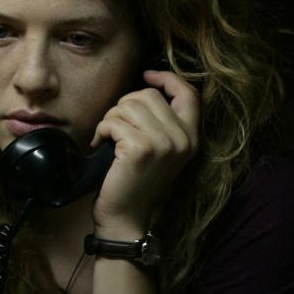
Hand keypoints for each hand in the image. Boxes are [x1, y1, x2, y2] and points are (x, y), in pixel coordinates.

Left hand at [90, 70, 199, 237]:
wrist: (126, 218)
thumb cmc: (137, 181)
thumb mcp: (162, 151)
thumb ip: (163, 122)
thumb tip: (146, 87)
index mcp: (192, 138)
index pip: (188, 93)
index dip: (167, 78)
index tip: (147, 75)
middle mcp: (183, 139)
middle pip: (148, 95)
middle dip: (124, 105)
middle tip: (116, 127)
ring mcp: (164, 143)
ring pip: (129, 105)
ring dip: (111, 118)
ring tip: (109, 138)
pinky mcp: (141, 148)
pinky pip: (113, 121)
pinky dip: (102, 130)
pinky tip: (101, 146)